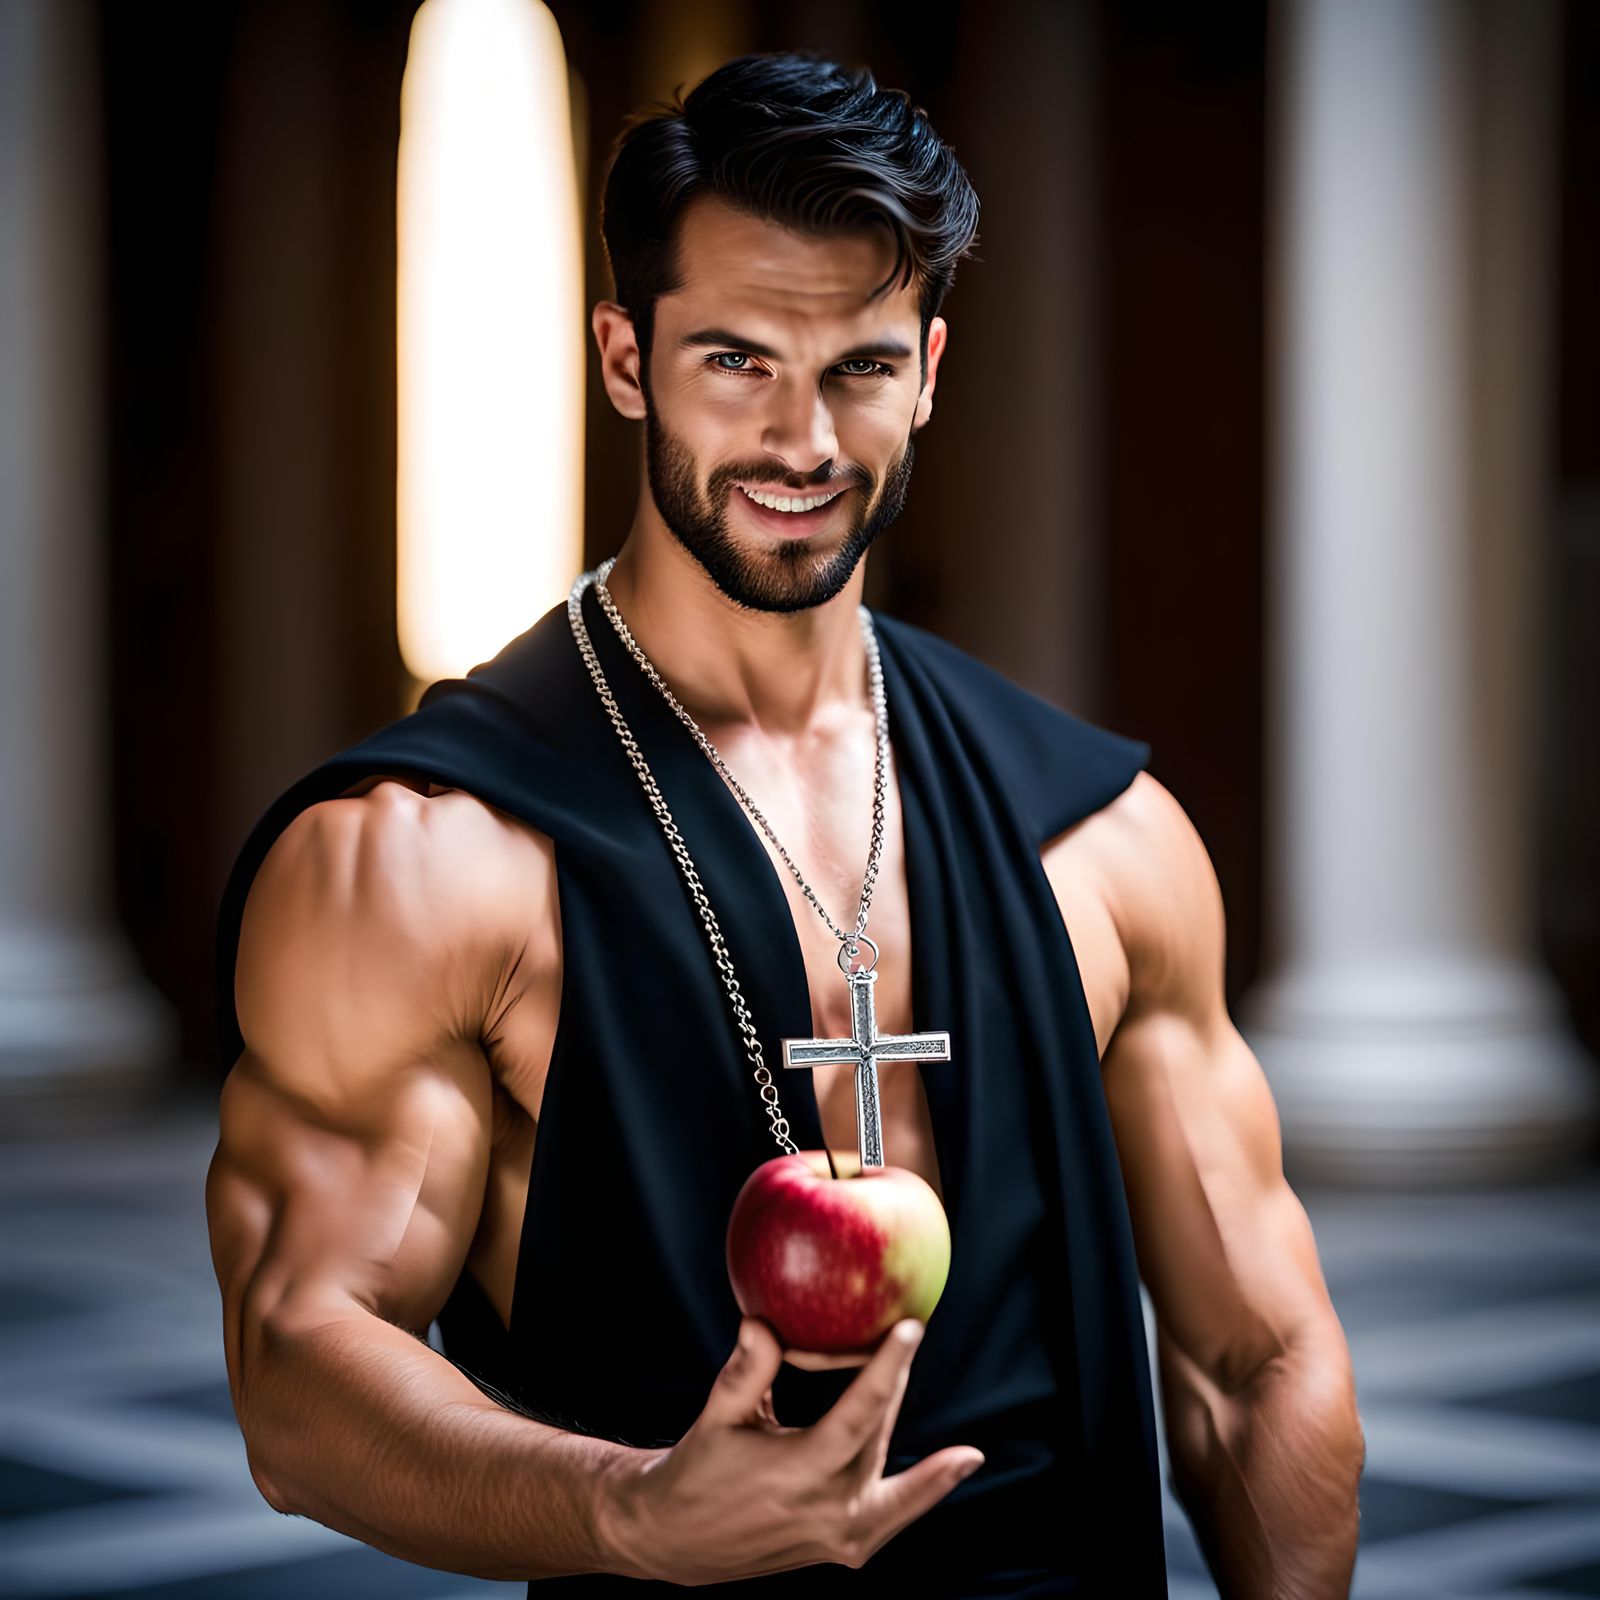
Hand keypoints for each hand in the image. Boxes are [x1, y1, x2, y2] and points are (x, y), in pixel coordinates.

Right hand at [598, 1315, 983, 1584]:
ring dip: (929, 1468)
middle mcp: (824, 1510)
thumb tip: (761, 1321)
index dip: (887, 1370)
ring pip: (897, 1491)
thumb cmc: (698, 1468)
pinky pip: (893, 1518)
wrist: (680, 1539)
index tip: (910, 1328)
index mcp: (795, 1472)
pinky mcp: (842, 1549)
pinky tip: (956, 1471)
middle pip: (879, 1439)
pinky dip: (923, 1497)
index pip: (856, 1415)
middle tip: (909, 1335)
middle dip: (896, 1386)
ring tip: (967, 1454)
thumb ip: (745, 1373)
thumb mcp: (716, 1417)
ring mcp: (837, 1537)